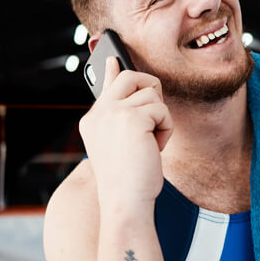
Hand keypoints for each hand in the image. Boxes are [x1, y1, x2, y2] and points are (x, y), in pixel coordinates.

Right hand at [79, 57, 172, 205]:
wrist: (125, 202)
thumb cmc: (128, 181)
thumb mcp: (122, 146)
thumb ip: (125, 119)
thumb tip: (139, 100)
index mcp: (93, 120)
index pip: (106, 86)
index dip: (113, 70)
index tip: (114, 57)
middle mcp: (99, 113)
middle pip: (132, 77)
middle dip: (151, 89)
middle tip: (155, 116)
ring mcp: (113, 112)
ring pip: (152, 94)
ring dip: (160, 120)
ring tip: (150, 145)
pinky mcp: (132, 118)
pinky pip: (163, 110)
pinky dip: (166, 130)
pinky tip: (155, 149)